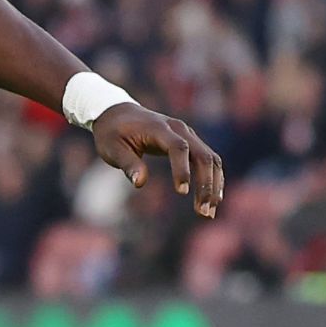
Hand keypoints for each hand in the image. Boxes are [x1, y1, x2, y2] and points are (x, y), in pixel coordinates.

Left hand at [91, 102, 224, 218]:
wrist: (118, 113)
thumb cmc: (112, 133)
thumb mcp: (112, 148)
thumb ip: (128, 164)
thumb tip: (140, 183)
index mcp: (158, 128)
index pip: (178, 147)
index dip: (183, 169)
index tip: (182, 192)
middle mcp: (179, 129)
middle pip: (203, 155)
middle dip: (206, 184)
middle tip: (203, 212)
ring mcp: (187, 134)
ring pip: (210, 159)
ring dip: (213, 185)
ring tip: (209, 212)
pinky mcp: (190, 142)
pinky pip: (208, 160)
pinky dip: (213, 179)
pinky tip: (213, 199)